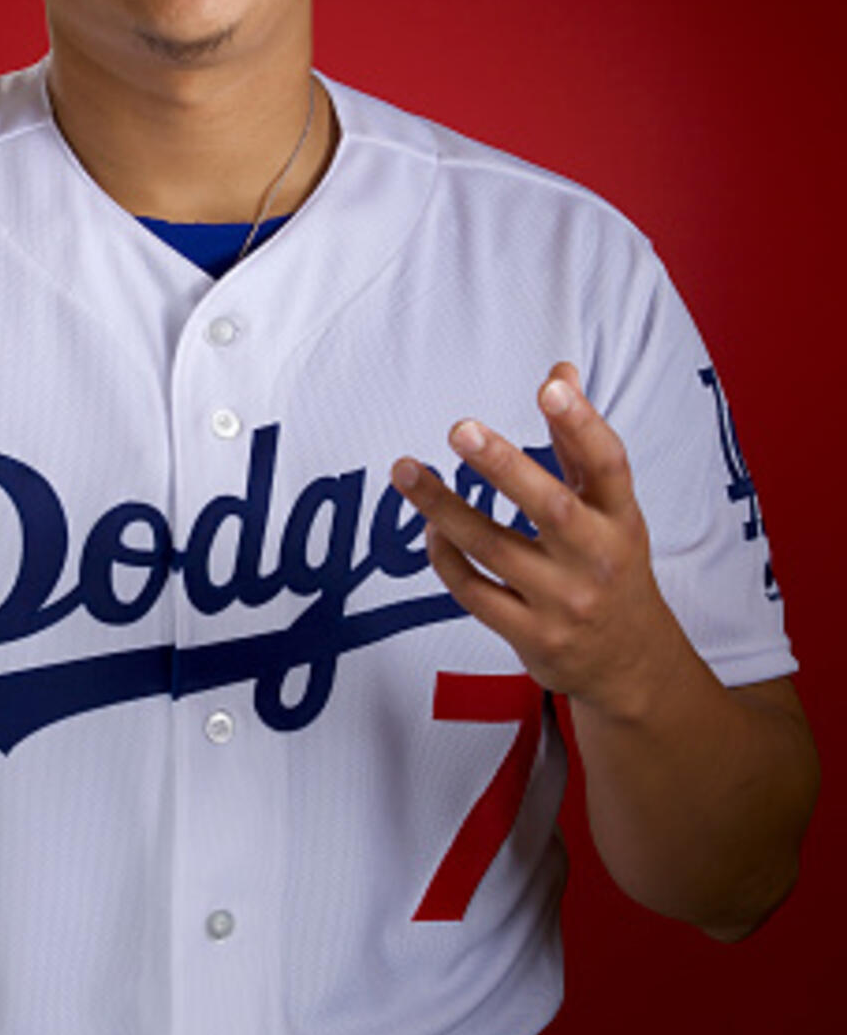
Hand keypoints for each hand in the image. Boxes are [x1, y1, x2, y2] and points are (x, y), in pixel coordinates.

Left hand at [390, 363, 690, 717]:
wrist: (629, 663)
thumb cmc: (611, 568)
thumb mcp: (610, 509)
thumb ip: (579, 444)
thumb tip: (561, 372)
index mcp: (621, 519)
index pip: (609, 465)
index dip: (582, 424)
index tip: (551, 387)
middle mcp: (597, 559)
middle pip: (550, 508)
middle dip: (504, 467)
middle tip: (460, 429)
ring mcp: (564, 602)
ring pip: (494, 549)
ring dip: (443, 507)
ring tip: (406, 470)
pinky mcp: (532, 636)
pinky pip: (474, 592)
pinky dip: (445, 556)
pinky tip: (429, 527)